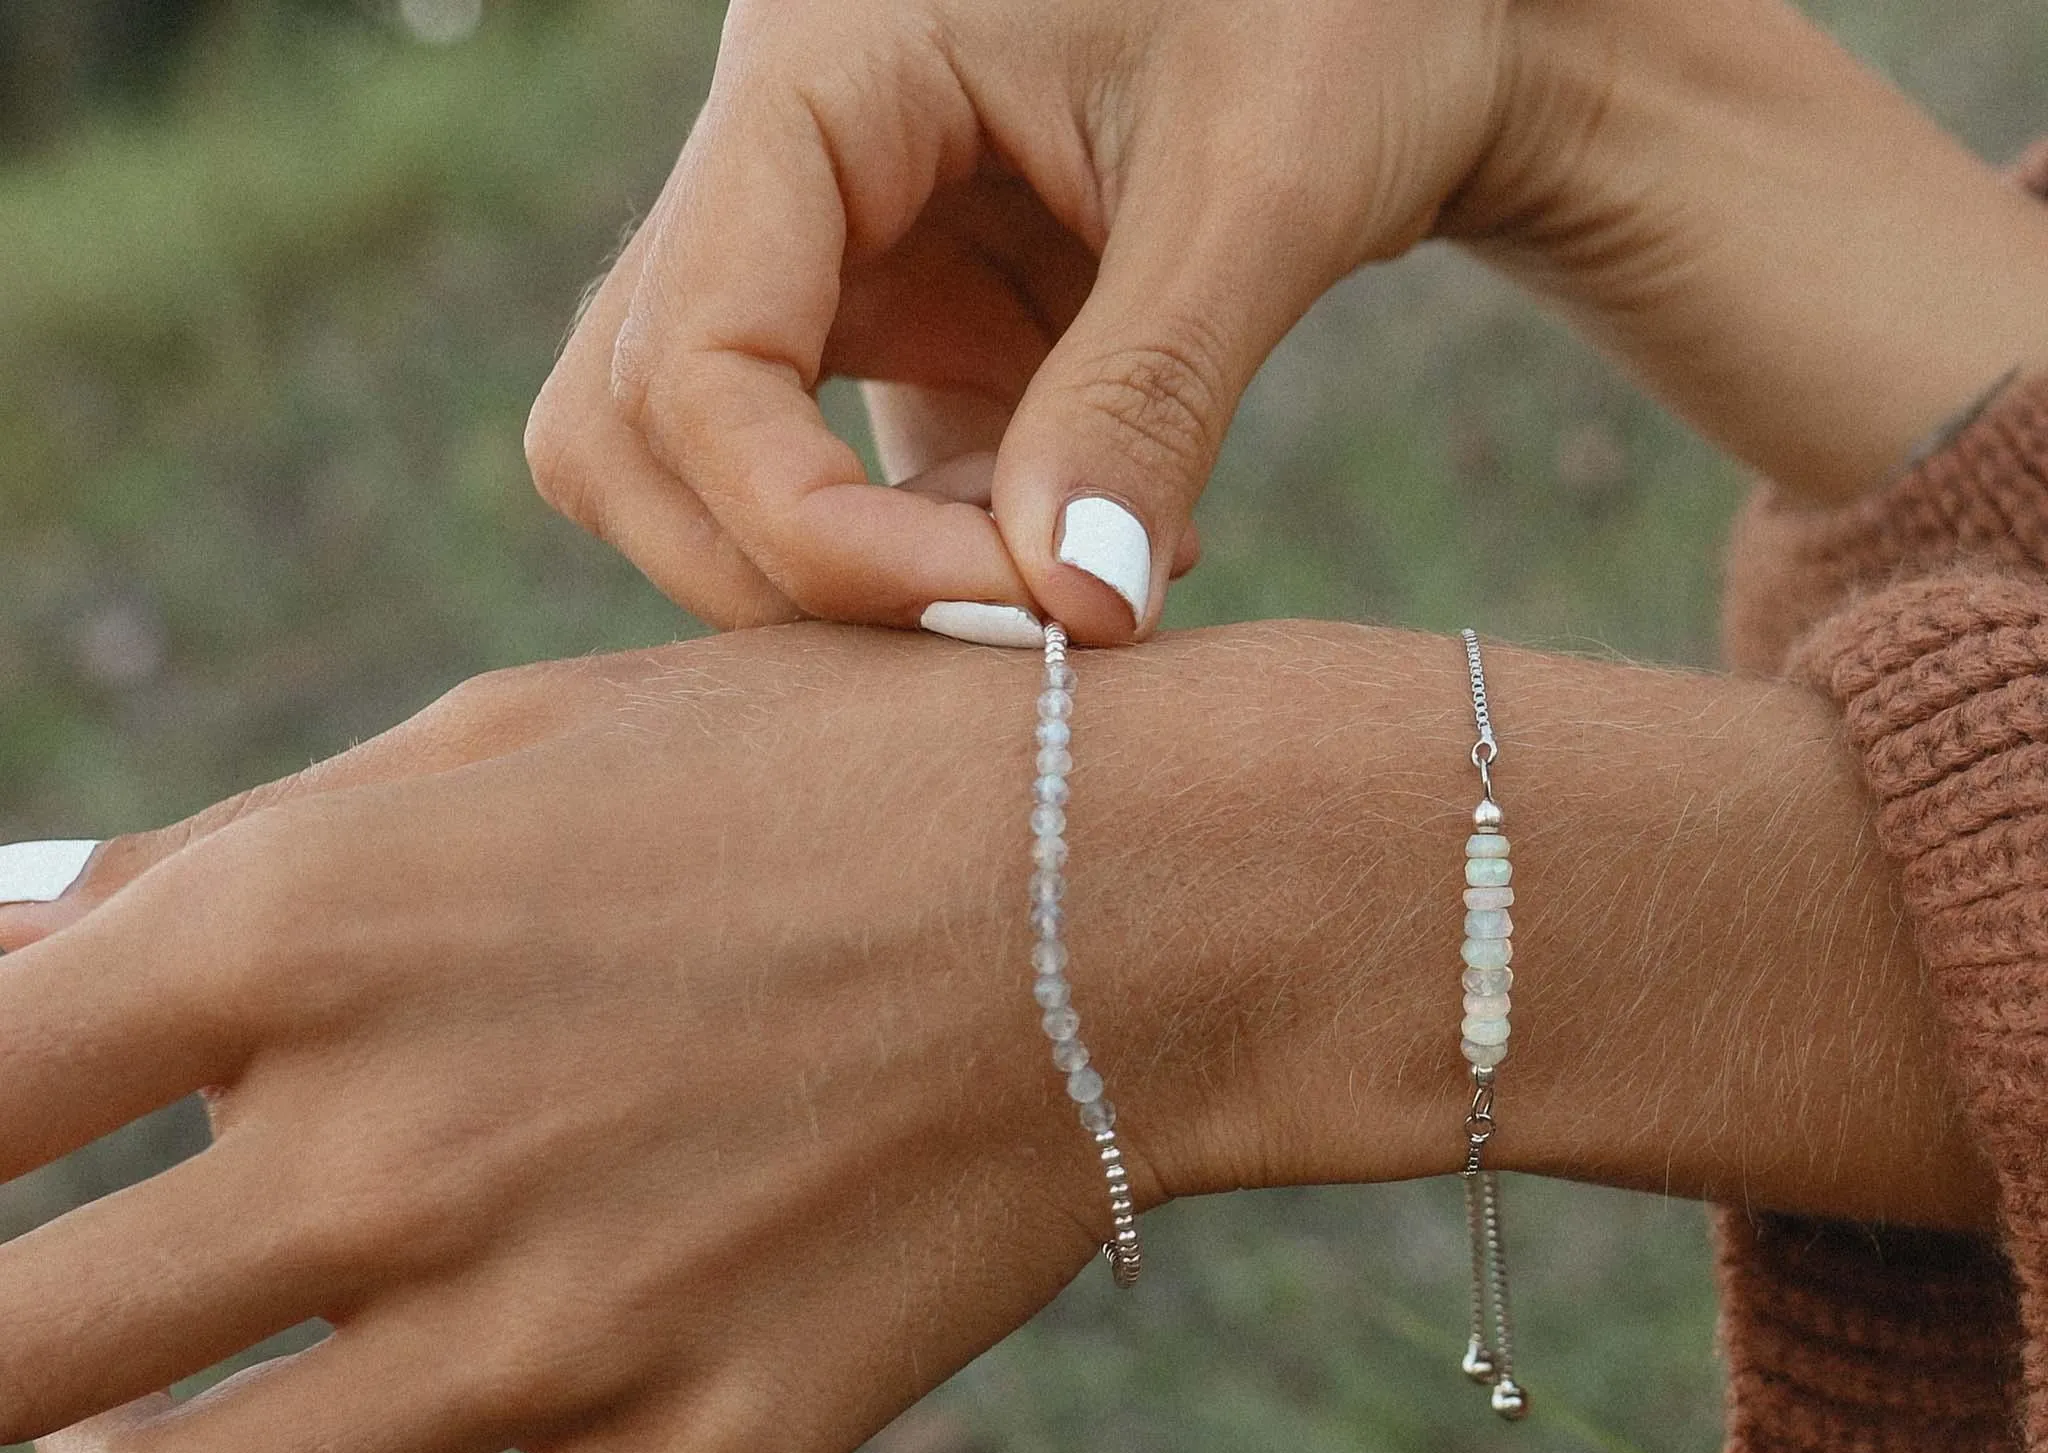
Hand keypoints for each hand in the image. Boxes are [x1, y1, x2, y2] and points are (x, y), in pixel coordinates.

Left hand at [0, 627, 1229, 1452]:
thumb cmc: (815, 773)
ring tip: (144, 1428)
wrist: (1129, 895)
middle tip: (32, 1317)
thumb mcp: (512, 738)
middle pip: (1, 1362)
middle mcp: (407, 1146)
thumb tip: (17, 945)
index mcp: (313, 926)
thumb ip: (245, 855)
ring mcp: (564, 1326)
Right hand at [525, 0, 1511, 642]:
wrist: (1404, 5)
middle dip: (787, 576)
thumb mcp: (1263, 184)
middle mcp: (780, 159)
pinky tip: (1098, 537)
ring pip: (706, 474)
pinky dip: (936, 560)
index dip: (812, 534)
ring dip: (856, 580)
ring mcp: (829, 253)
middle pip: (631, 429)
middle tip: (1006, 625)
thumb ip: (1149, 397)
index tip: (1014, 606)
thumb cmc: (1348, 11)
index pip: (689, 358)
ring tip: (1074, 571)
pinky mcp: (901, 327)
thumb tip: (1071, 616)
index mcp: (817, 65)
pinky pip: (840, 491)